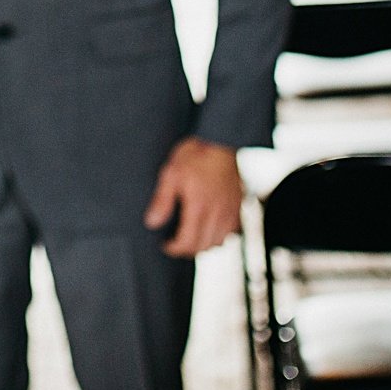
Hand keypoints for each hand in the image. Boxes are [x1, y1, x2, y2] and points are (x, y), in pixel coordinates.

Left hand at [143, 137, 242, 257]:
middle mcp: (217, 214)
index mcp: (199, 207)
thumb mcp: (171, 173)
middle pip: (203, 246)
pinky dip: (219, 236)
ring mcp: (230, 211)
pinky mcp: (238, 206)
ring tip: (190, 237)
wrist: (220, 140)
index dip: (174, 248)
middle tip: (175, 243)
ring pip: (219, 242)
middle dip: (187, 249)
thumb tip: (152, 222)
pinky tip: (209, 227)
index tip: (165, 245)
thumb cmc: (195, 154)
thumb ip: (162, 201)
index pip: (188, 242)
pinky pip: (231, 232)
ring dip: (204, 245)